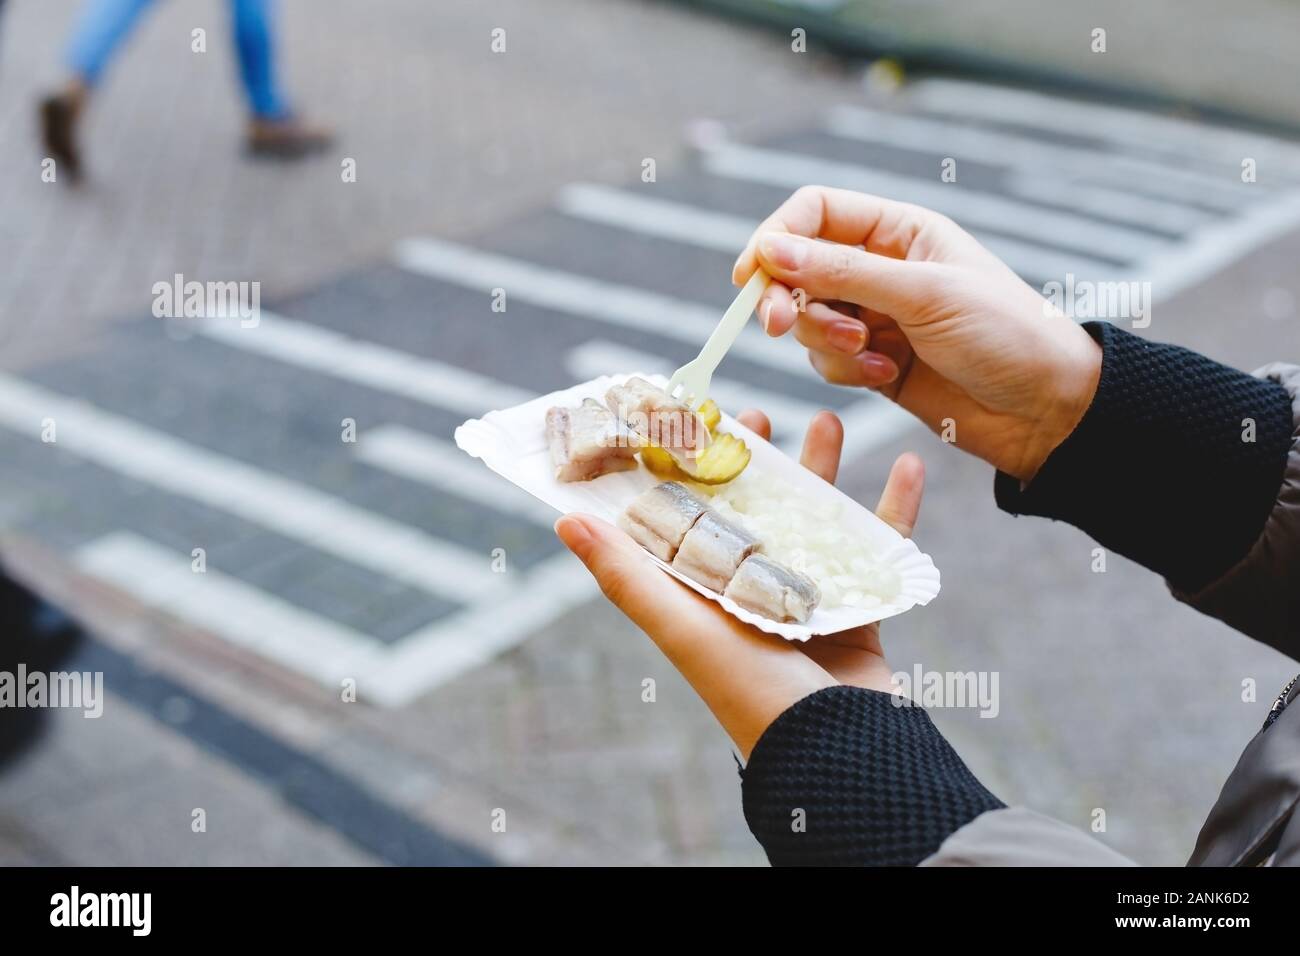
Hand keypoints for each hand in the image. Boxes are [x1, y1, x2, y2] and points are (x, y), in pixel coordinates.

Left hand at [553, 409, 923, 758]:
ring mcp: (809, 599)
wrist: (838, 750)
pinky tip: (911, 466)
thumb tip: (564, 522)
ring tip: (828, 418)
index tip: (689, 419)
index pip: (690, 518)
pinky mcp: (861, 610)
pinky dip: (896, 507)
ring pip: (816, 517)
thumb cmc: (749, 690)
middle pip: (753, 509)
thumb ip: (627, 575)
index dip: (686, 468)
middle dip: (757, 459)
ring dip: (822, 468)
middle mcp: (751, 594)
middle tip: (758, 412)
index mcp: (705, 596)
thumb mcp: (682, 627)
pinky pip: (881, 548)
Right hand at [732, 186, 1102, 481]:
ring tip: (870, 356)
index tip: (751, 275)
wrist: (1047, 409)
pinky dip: (844, 370)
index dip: (775, 237)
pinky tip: (886, 377)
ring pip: (806, 318)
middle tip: (779, 325)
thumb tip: (770, 251)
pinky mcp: (872, 362)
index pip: (814, 212)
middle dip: (788, 296)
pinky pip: (826, 359)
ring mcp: (874, 316)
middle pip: (797, 267)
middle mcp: (880, 267)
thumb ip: (844, 272)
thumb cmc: (1006, 335)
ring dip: (824, 339)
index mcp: (899, 230)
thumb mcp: (924, 294)